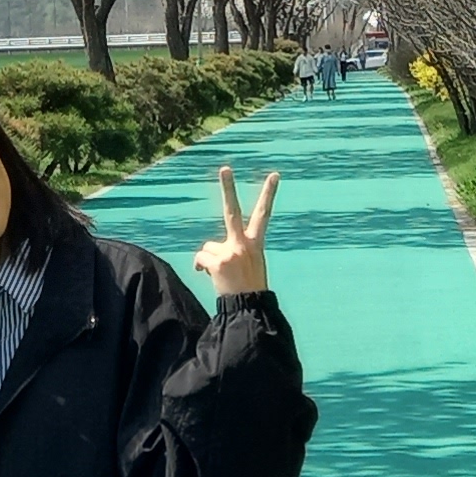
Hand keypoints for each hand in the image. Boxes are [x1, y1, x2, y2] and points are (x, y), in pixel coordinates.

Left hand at [196, 166, 278, 297]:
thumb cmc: (248, 287)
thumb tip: (208, 252)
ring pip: (208, 246)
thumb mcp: (248, 264)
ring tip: (223, 276)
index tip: (275, 174)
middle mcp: (244, 244)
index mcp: (256, 243)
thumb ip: (233, 249)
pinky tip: (212, 277)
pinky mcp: (219, 262)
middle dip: (228, 188)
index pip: (264, 214)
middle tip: (225, 168)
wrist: (248, 308)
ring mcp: (231, 251)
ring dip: (210, 260)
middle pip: (232, 210)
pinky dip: (201, 267)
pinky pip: (201, 258)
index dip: (269, 194)